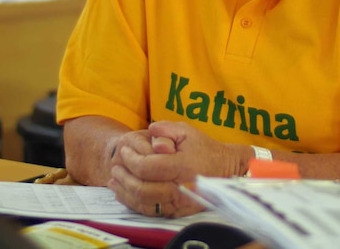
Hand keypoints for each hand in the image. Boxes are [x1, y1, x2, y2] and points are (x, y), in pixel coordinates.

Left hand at [107, 122, 246, 218]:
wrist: (224, 170)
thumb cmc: (204, 148)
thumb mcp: (187, 131)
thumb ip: (166, 129)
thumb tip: (151, 131)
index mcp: (182, 166)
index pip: (147, 167)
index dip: (131, 159)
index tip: (124, 150)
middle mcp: (180, 187)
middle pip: (142, 188)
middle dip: (124, 176)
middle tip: (116, 166)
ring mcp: (179, 202)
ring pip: (144, 202)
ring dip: (125, 192)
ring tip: (115, 180)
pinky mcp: (177, 210)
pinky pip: (151, 211)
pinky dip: (134, 203)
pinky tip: (125, 194)